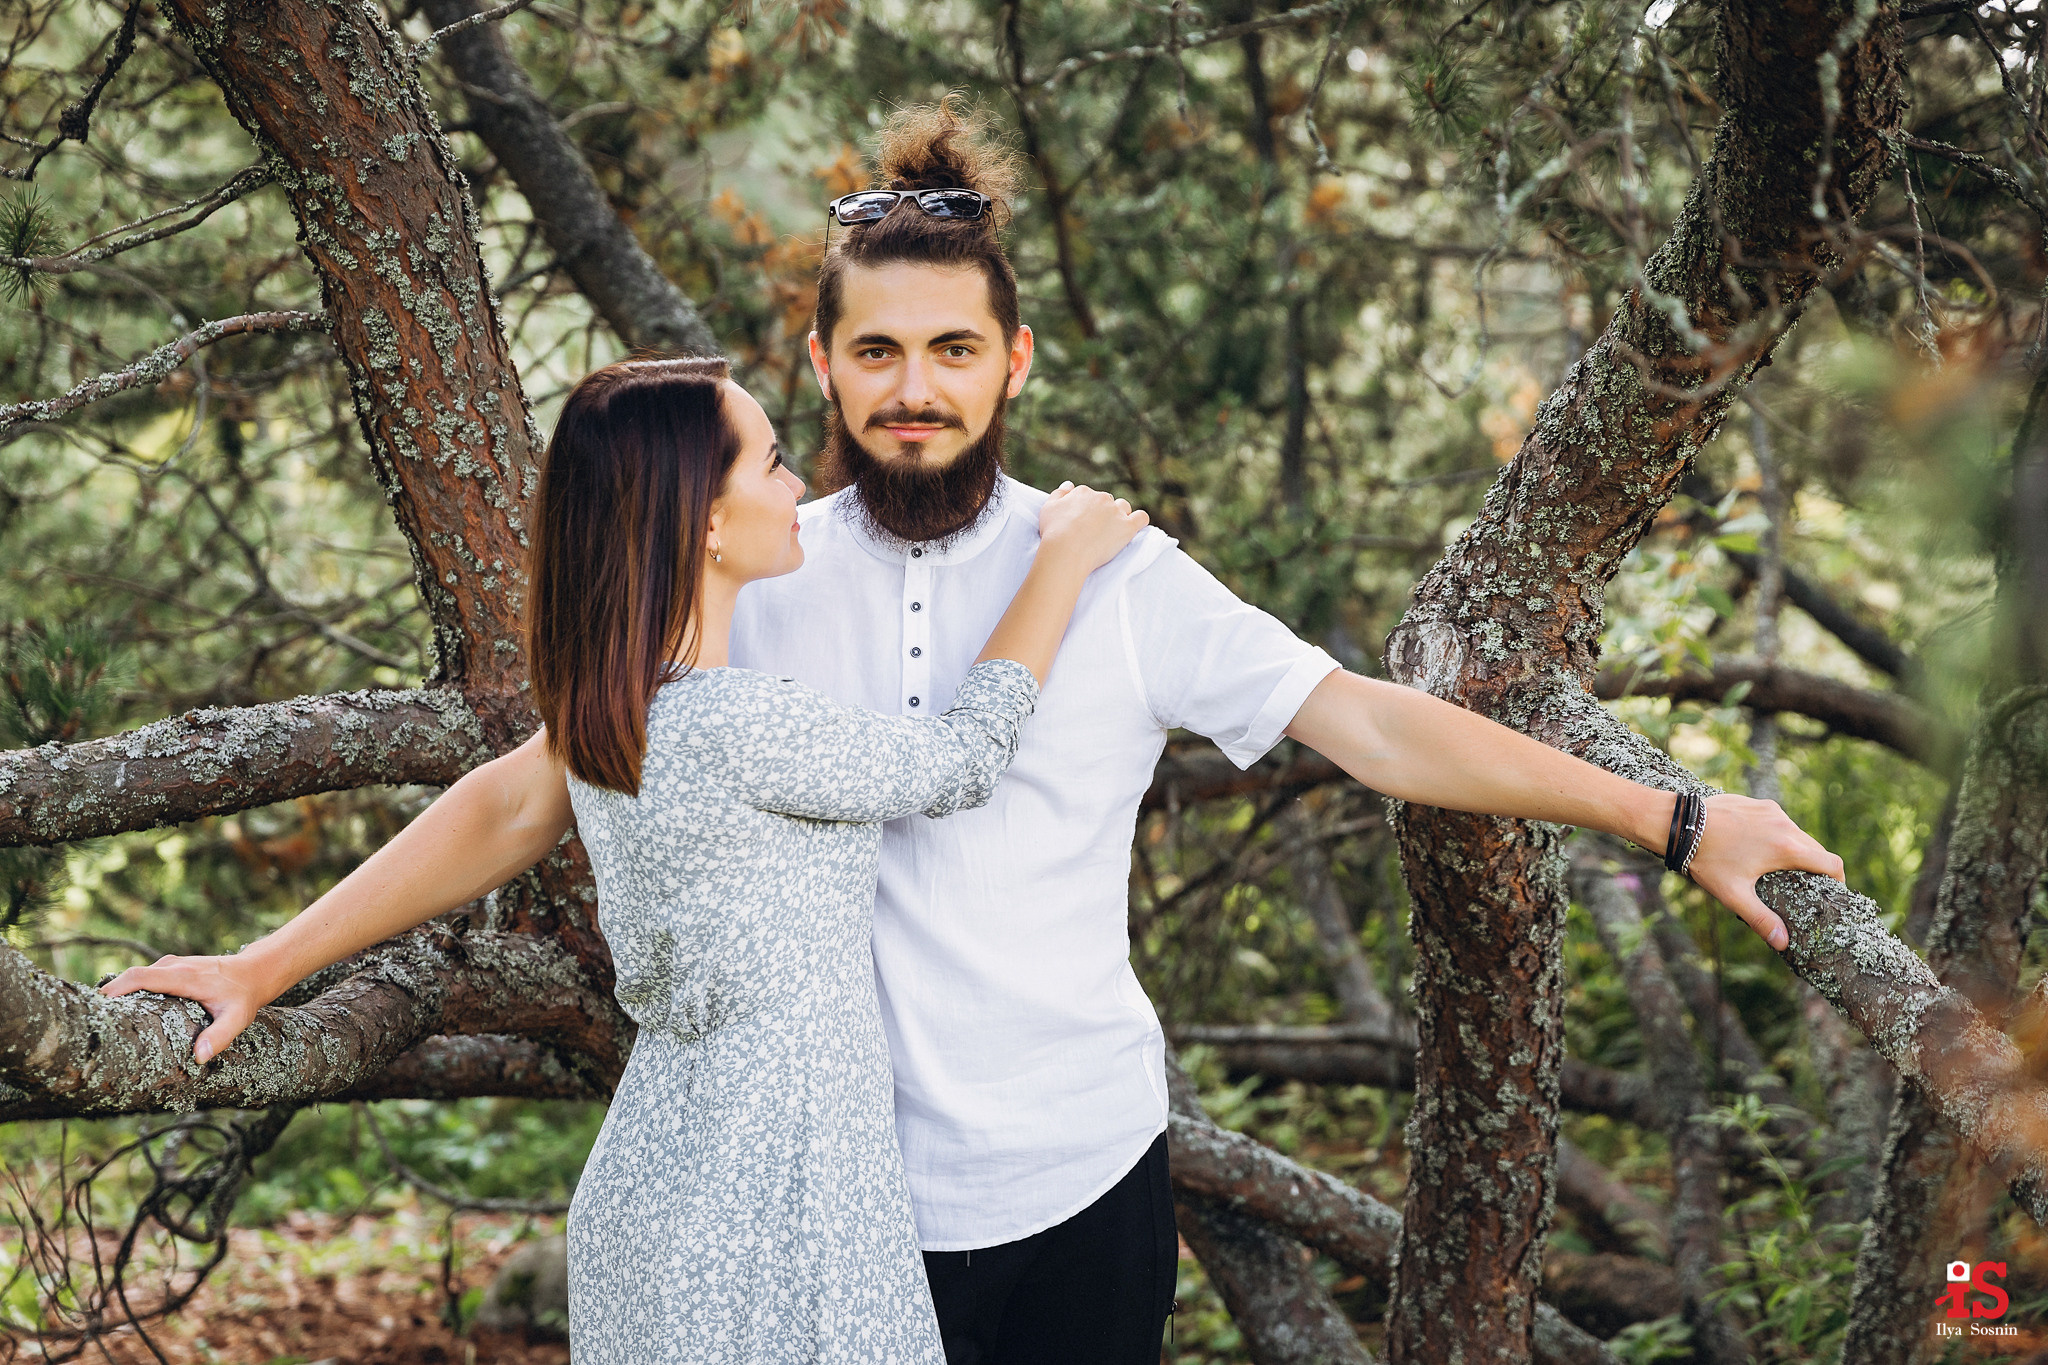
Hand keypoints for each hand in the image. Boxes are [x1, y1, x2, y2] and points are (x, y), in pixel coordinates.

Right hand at [99, 951, 274, 1064]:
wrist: (256, 972)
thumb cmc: (244, 997)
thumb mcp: (237, 1019)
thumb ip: (219, 1037)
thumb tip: (199, 1057)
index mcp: (183, 976)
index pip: (140, 977)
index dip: (115, 990)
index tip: (95, 1008)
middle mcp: (173, 965)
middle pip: (131, 976)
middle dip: (109, 994)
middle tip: (91, 1020)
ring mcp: (172, 964)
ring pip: (136, 976)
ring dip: (119, 992)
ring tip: (102, 1018)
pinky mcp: (172, 966)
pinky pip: (145, 976)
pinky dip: (131, 989)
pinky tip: (123, 1010)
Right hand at [1037, 481, 1149, 574]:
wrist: (1065, 550)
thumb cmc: (1053, 532)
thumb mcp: (1048, 508)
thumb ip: (1059, 493)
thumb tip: (1069, 484)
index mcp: (1083, 492)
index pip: (1089, 496)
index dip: (1087, 509)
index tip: (1082, 523)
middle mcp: (1101, 498)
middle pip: (1107, 501)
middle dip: (1103, 512)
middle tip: (1095, 530)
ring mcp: (1116, 512)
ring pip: (1124, 507)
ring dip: (1120, 515)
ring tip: (1112, 530)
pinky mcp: (1127, 527)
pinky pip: (1141, 517)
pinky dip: (1140, 520)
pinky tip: (1134, 527)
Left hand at [1686, 794, 1845, 950]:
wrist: (1681, 825)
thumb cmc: (1707, 861)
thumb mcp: (1734, 895)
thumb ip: (1761, 919)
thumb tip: (1783, 944)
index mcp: (1786, 848)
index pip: (1831, 863)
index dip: (1838, 879)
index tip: (1832, 890)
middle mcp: (1785, 825)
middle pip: (1815, 848)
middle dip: (1813, 866)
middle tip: (1802, 884)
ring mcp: (1771, 811)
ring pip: (1796, 832)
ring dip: (1793, 849)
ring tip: (1776, 867)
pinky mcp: (1757, 803)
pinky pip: (1777, 820)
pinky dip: (1776, 833)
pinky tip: (1756, 847)